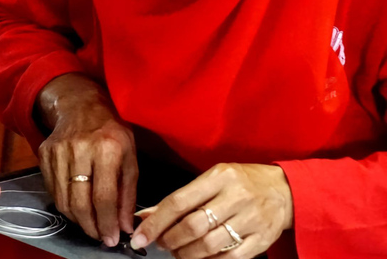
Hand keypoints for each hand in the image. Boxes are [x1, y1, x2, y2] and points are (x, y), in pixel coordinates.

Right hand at [36, 74, 137, 246]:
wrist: (80, 106)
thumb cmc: (111, 133)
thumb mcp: (130, 157)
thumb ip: (128, 193)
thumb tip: (125, 227)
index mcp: (107, 148)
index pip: (104, 196)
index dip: (107, 223)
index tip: (112, 239)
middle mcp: (80, 150)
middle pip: (80, 202)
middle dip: (91, 227)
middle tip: (99, 237)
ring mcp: (58, 151)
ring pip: (63, 200)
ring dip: (77, 219)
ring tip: (90, 224)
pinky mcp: (44, 154)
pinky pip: (52, 190)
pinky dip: (65, 204)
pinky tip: (76, 206)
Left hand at [131, 163, 293, 258]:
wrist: (286, 190)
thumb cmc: (242, 182)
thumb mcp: (212, 179)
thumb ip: (182, 197)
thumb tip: (148, 215)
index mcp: (219, 177)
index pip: (179, 201)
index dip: (156, 221)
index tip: (141, 236)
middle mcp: (235, 196)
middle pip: (192, 226)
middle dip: (170, 240)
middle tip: (162, 244)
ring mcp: (251, 219)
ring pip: (209, 245)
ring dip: (186, 253)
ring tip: (178, 251)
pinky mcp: (263, 239)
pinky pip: (230, 257)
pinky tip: (200, 257)